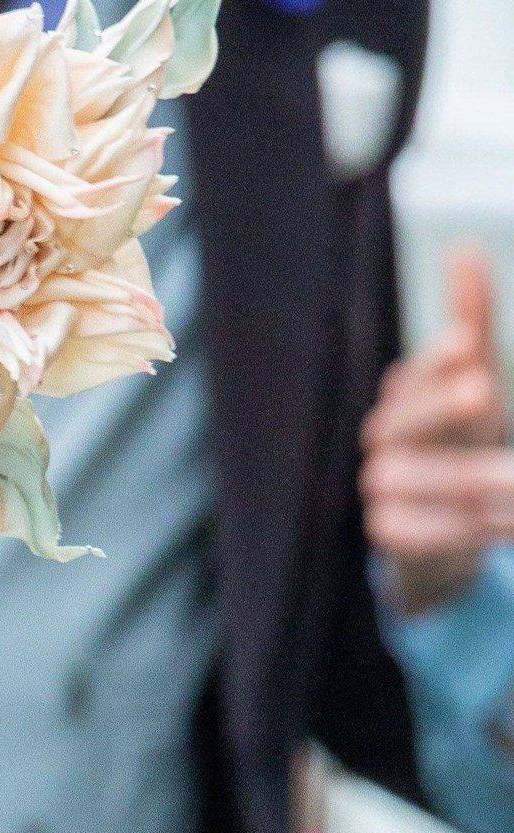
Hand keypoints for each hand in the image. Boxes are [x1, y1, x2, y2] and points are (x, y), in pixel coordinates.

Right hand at [361, 250, 513, 616]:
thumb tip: (462, 250)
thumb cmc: (464, 438)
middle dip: (442, 409)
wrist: (442, 527)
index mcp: (404, 395)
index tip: (468, 347)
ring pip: (416, 480)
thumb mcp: (475, 377)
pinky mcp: (387, 533)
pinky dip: (464, 532)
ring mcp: (380, 487)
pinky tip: (509, 526)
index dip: (435, 361)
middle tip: (483, 392)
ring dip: (473, 480)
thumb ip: (472, 318)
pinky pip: (417, 532)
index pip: (411, 374)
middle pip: (399, 423)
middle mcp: (383, 439)